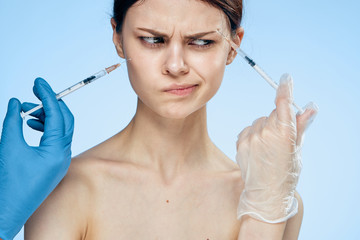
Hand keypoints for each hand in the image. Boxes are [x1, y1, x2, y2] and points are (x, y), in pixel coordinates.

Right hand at [0, 78, 73, 239]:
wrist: (7, 211)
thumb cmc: (7, 183)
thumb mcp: (8, 147)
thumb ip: (13, 121)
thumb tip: (18, 102)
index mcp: (57, 151)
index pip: (58, 115)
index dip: (48, 95)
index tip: (39, 82)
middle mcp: (64, 156)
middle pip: (65, 120)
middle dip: (52, 103)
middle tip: (36, 91)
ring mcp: (60, 161)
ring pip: (61, 130)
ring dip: (47, 116)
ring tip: (28, 111)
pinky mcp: (54, 165)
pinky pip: (56, 141)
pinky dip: (46, 129)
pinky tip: (31, 124)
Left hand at [236, 74, 317, 222]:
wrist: (265, 193)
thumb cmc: (286, 173)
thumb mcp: (297, 149)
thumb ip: (301, 126)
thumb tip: (309, 107)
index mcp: (284, 133)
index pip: (283, 104)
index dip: (285, 89)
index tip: (285, 78)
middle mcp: (266, 132)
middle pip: (272, 114)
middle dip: (277, 121)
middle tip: (280, 139)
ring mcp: (251, 137)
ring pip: (259, 121)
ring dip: (264, 128)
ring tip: (268, 148)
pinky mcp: (240, 142)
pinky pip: (248, 129)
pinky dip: (254, 134)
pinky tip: (258, 149)